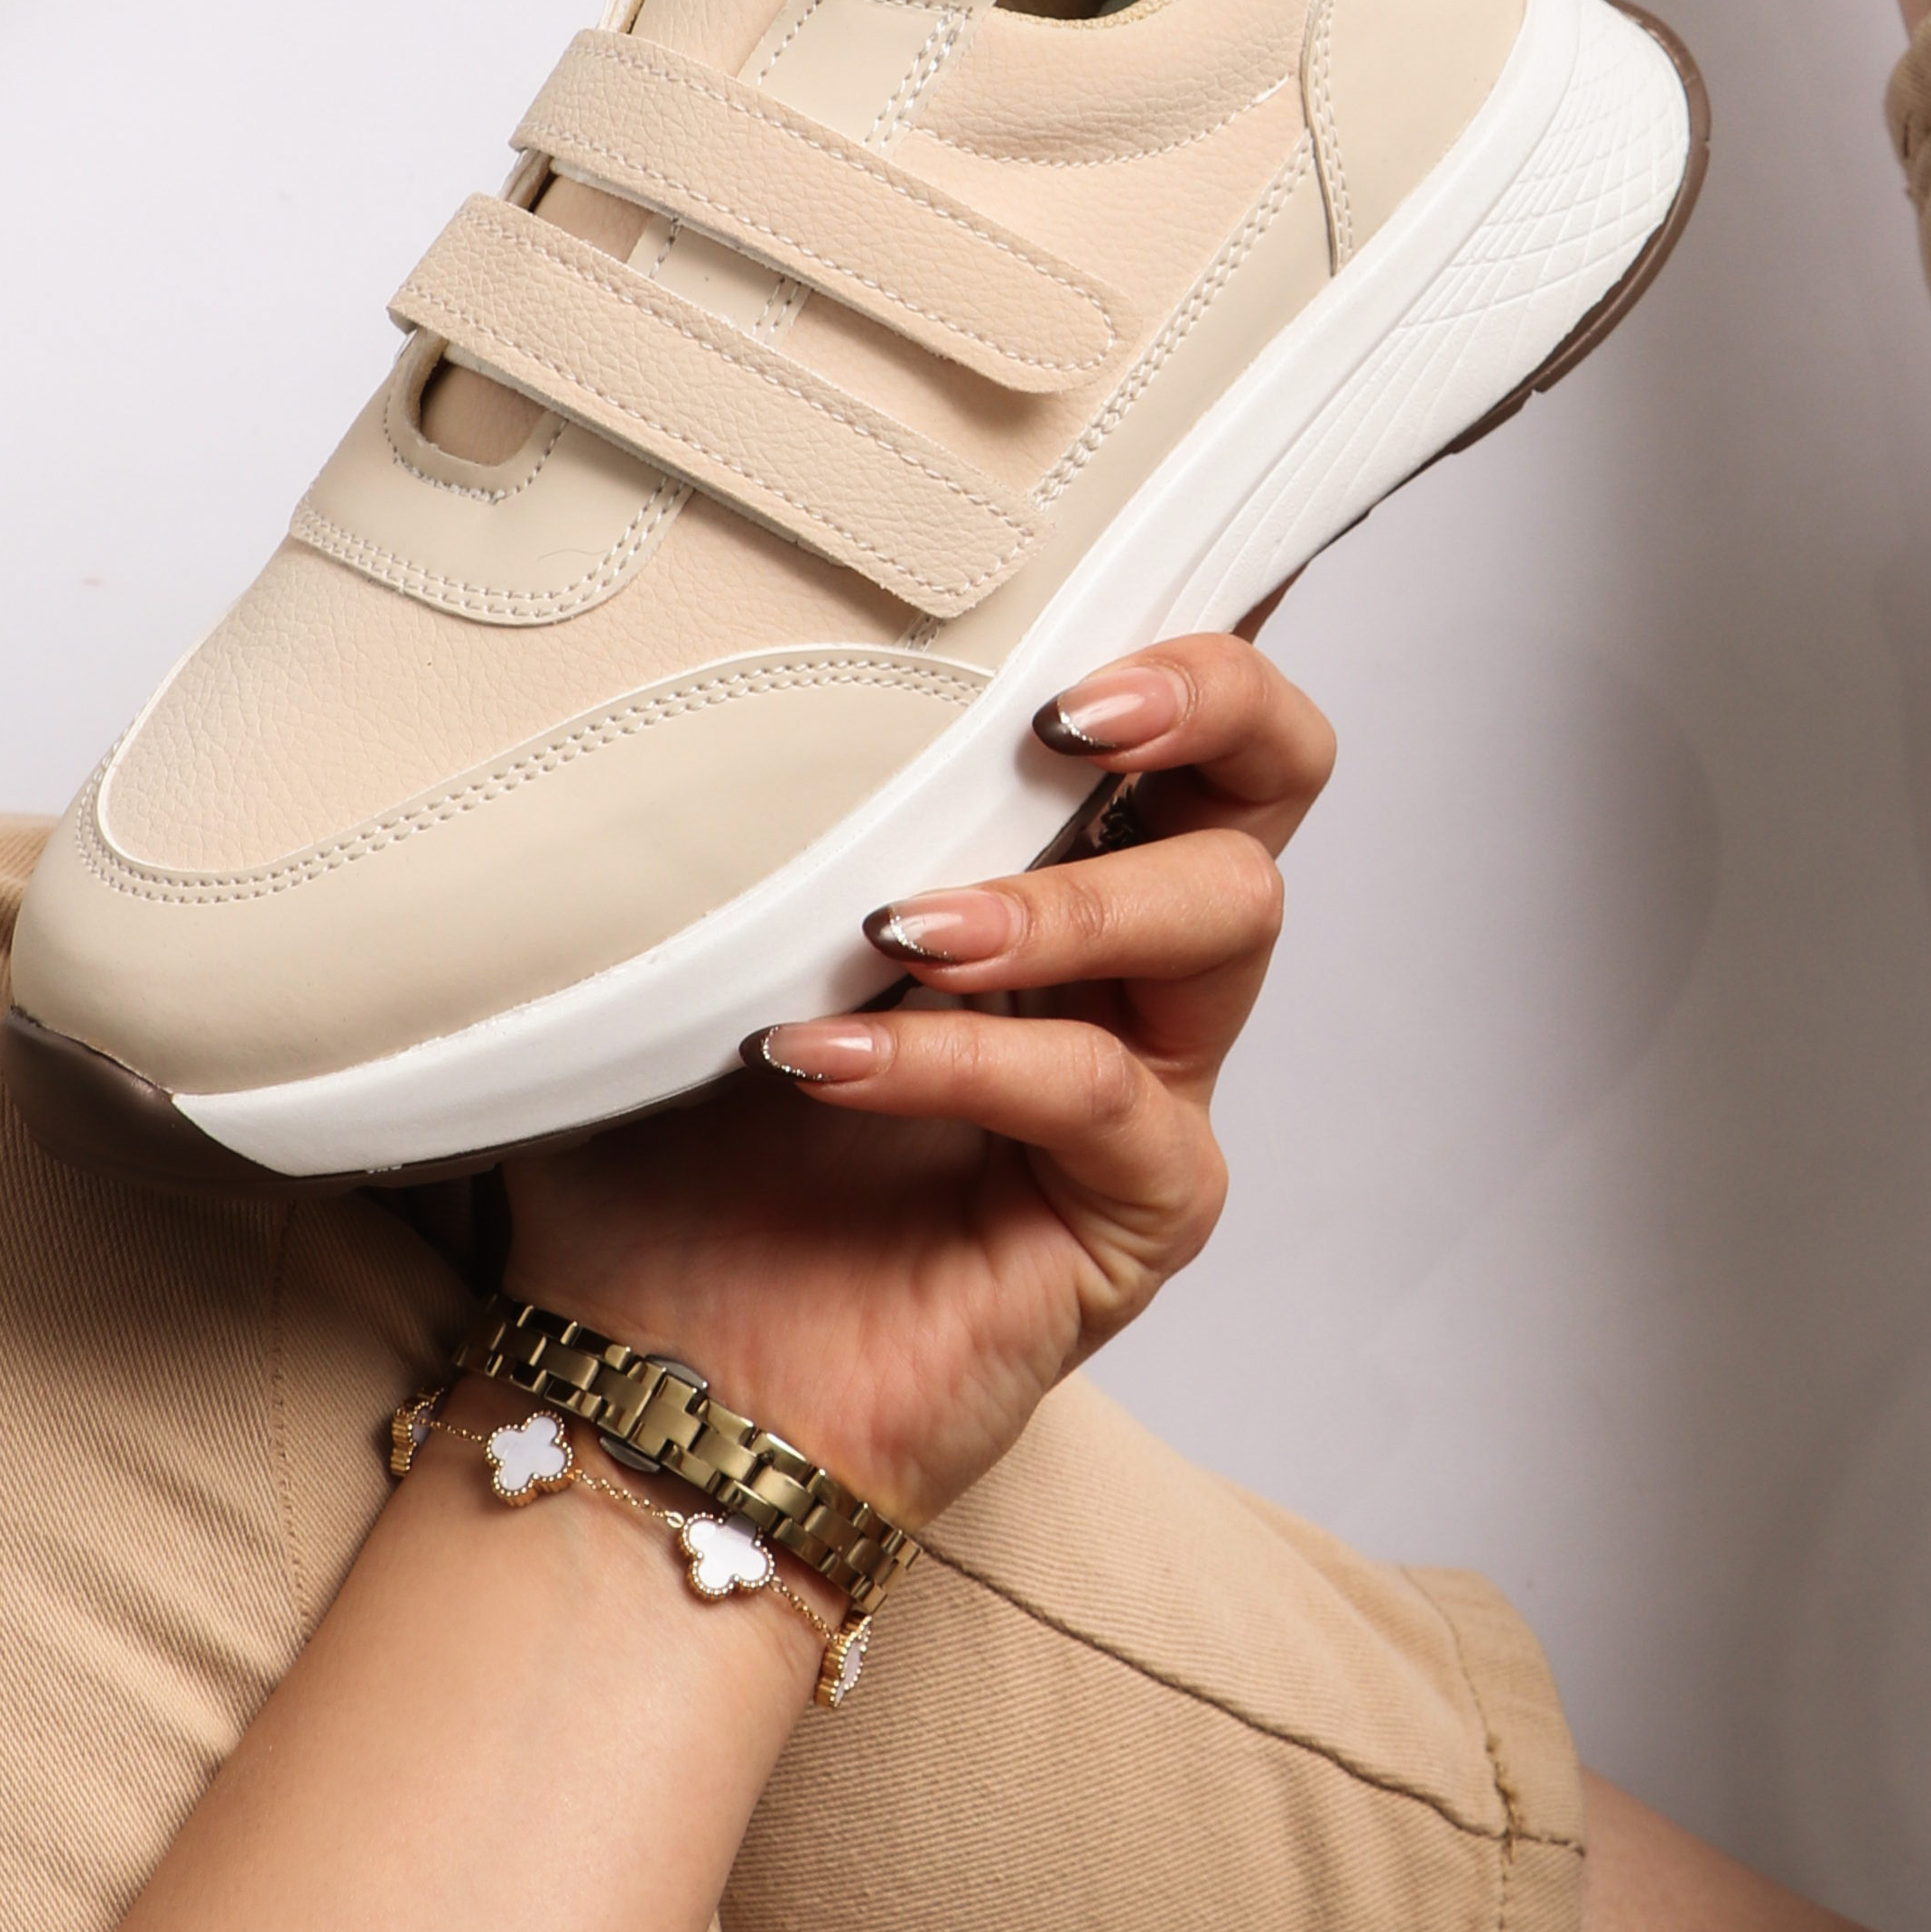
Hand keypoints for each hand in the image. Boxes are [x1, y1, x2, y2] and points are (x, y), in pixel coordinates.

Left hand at [493, 635, 1333, 1527]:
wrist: (653, 1377)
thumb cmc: (670, 1156)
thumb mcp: (685, 934)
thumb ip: (736, 796)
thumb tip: (683, 635)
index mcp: (1036, 853)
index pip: (1163, 700)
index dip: (1176, 611)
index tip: (1082, 554)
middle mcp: (1121, 953)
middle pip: (1277, 774)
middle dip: (1209, 702)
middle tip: (1066, 714)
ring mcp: (1148, 1078)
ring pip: (1227, 913)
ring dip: (1065, 900)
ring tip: (903, 926)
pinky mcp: (1142, 1207)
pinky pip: (1106, 1093)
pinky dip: (968, 1061)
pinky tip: (828, 1057)